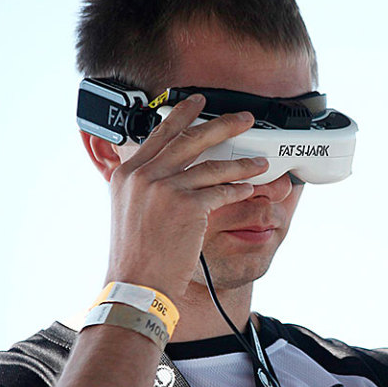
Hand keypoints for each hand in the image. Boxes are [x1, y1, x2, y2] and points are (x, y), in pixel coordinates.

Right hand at [104, 94, 268, 301]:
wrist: (136, 284)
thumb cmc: (136, 255)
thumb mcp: (129, 211)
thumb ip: (144, 186)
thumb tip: (165, 171)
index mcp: (127, 174)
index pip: (159, 135)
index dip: (182, 115)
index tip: (197, 103)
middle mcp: (143, 176)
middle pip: (191, 140)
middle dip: (223, 125)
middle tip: (245, 118)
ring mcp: (164, 189)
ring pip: (212, 167)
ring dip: (241, 164)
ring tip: (260, 162)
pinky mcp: (186, 206)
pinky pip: (221, 191)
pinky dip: (238, 189)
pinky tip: (249, 188)